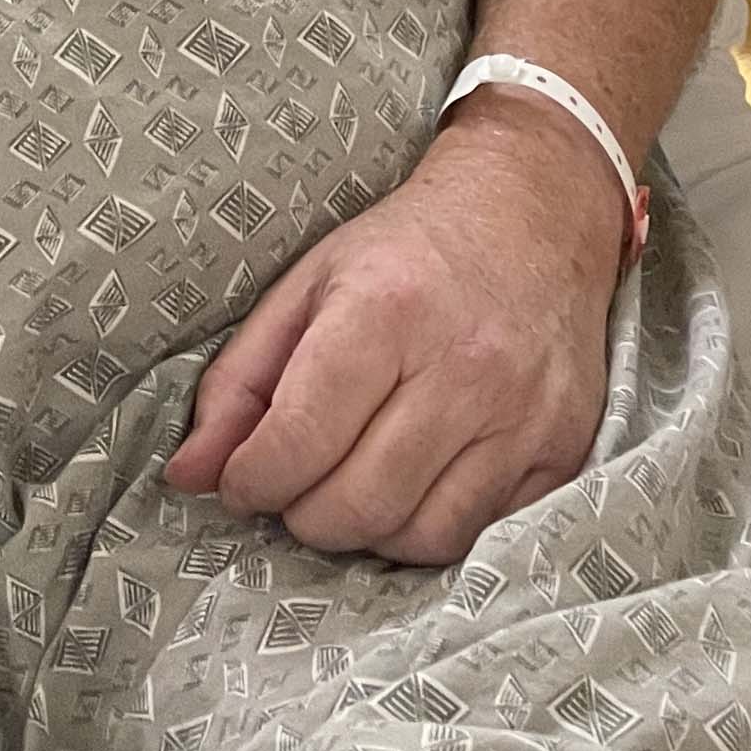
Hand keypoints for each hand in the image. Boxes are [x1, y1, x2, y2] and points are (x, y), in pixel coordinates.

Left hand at [163, 97, 624, 562]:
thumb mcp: (308, 285)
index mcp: (384, 309)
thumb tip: (189, 475)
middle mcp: (461, 366)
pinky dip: (428, 530)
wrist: (534, 215)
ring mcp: (520, 414)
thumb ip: (241, 381)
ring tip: (349, 485)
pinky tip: (411, 488)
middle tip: (295, 485)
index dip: (252, 479)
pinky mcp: (561, 448)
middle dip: (303, 513)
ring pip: (417, 535)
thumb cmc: (408, 252)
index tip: (242, 479)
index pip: (300, 438)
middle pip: (356, 502)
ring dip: (365, 530)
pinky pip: (478, 536)